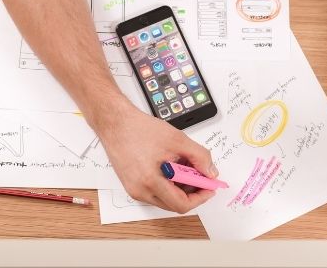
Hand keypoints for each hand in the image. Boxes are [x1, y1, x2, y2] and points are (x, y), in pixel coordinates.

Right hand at [94, 101, 218, 213]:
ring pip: (165, 199)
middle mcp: (140, 191)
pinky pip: (155, 192)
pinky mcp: (131, 185)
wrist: (115, 123)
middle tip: (201, 177)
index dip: (200, 198)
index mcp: (150, 181)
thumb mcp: (177, 140)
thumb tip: (210, 173)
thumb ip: (199, 157)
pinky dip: (168, 184)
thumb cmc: (139, 129)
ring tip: (185, 167)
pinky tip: (172, 167)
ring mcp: (134, 190)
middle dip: (191, 193)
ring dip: (180, 188)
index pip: (181, 204)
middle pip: (174, 204)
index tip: (209, 187)